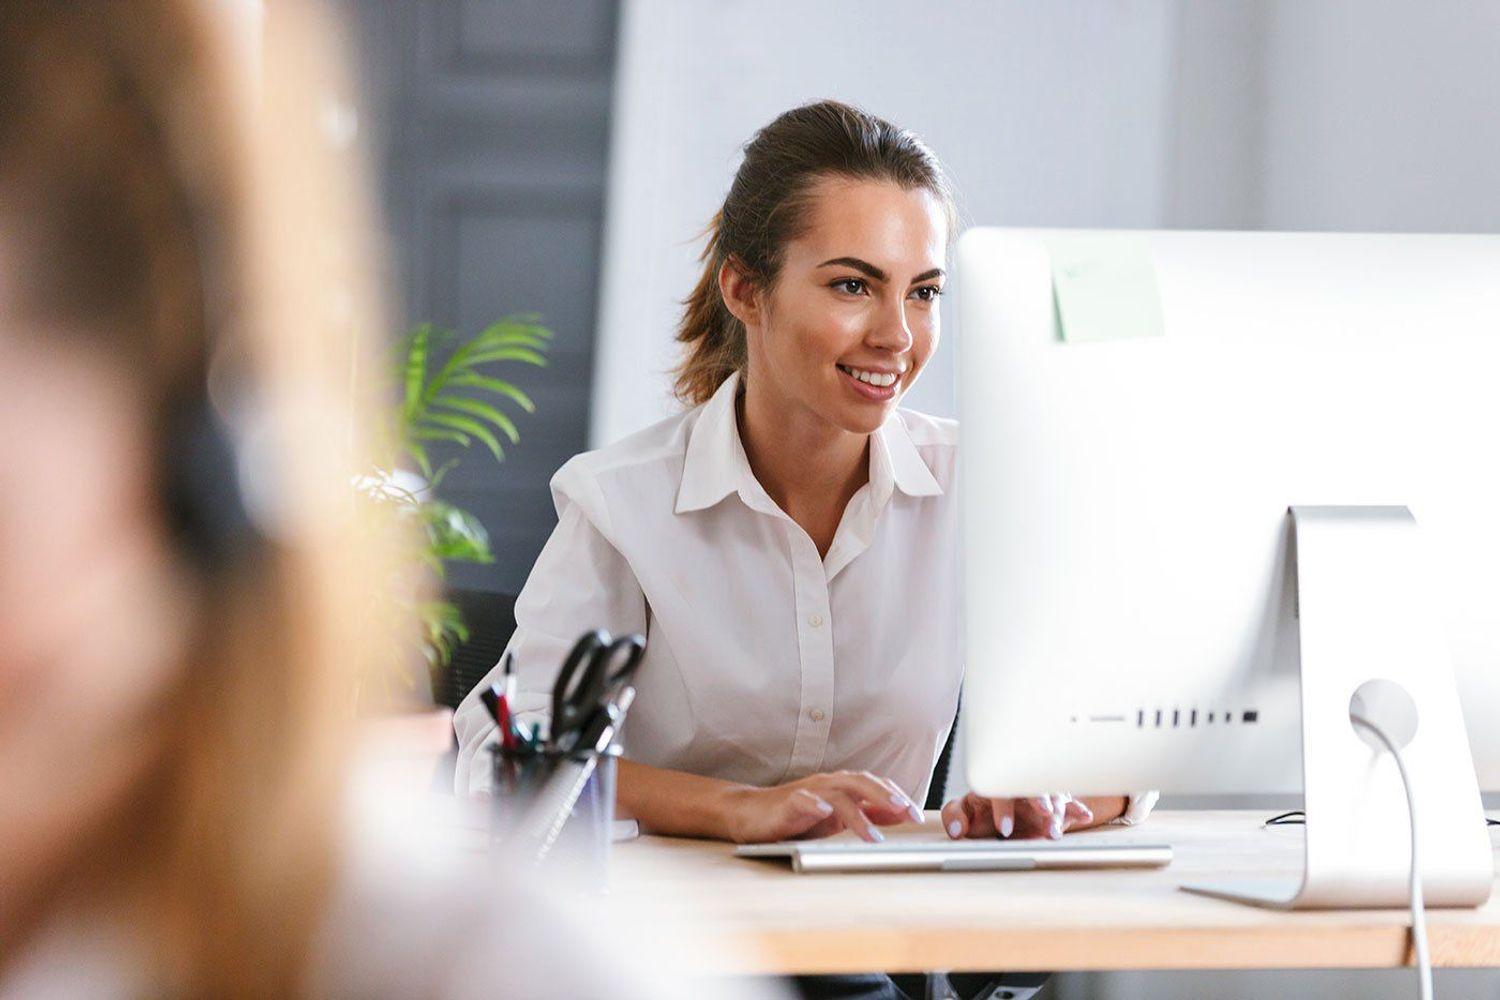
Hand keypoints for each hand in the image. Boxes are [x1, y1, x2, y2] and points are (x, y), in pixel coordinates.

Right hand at [718, 770, 924, 844]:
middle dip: (885, 797)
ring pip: (838, 794)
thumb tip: (898, 815)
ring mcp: (808, 791)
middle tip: (906, 813)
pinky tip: (824, 814)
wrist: (751, 813)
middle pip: (861, 782)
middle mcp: (828, 784)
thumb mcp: (836, 818)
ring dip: (857, 813)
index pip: (875, 786)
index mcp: (842, 787)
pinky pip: (803, 800)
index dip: (896, 797)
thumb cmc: (796, 817)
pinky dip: (815, 805)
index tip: (917, 815)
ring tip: (872, 834)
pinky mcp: (787, 802)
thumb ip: (865, 814)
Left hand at [940, 792, 1093, 840]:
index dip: (1003, 808)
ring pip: (1053, 796)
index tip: (1005, 828)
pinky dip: (1077, 809)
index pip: (1000, 790)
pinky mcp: (1056, 803)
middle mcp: (1021, 785)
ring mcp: (1041, 792)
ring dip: (1058, 811)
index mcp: (997, 783)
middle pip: (1033, 785)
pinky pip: (1070, 802)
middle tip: (1044, 813)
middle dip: (1039, 798)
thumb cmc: (983, 808)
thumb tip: (956, 830)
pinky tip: (1084, 816)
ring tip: (1056, 831)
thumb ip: (955, 817)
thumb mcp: (964, 810)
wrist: (1003, 808)